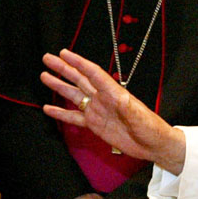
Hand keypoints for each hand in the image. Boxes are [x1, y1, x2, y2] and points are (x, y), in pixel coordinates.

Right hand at [41, 49, 185, 172]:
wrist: (153, 145)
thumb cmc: (150, 128)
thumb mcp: (140, 116)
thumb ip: (128, 107)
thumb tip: (118, 97)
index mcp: (114, 92)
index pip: (93, 73)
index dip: (78, 62)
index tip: (64, 53)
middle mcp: (103, 98)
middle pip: (80, 80)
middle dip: (63, 69)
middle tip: (47, 58)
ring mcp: (98, 111)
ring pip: (74, 95)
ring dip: (59, 86)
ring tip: (44, 76)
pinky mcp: (95, 125)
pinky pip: (74, 117)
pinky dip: (61, 113)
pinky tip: (48, 109)